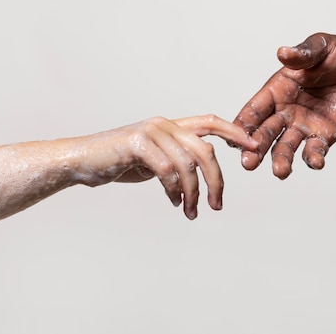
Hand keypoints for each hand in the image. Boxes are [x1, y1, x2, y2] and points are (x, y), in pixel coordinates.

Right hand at [85, 115, 256, 219]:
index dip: (234, 132)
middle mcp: (164, 124)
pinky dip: (174, 190)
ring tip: (192, 212)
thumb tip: (198, 174)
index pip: (210, 122)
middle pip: (205, 150)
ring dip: (193, 193)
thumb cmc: (118, 160)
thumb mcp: (154, 159)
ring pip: (188, 164)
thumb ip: (176, 160)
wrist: (81, 160)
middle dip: (216, 180)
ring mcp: (150, 131)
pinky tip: (174, 202)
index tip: (254, 146)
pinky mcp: (137, 144)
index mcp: (172, 125)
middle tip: (218, 205)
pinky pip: (167, 170)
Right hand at [234, 33, 335, 178]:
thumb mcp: (320, 47)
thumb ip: (302, 54)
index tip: (234, 138)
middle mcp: (286, 111)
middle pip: (265, 133)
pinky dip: (313, 158)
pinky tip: (316, 162)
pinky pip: (315, 150)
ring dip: (281, 160)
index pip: (255, 109)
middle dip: (255, 148)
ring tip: (280, 172)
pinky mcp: (324, 135)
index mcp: (277, 90)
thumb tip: (283, 52)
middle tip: (248, 163)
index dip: (244, 123)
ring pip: (286, 147)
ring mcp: (304, 125)